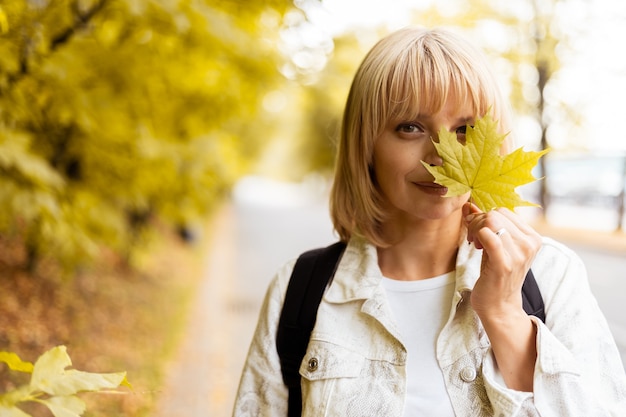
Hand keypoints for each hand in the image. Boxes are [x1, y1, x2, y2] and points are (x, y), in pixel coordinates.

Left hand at [462, 202, 541, 319]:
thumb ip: (483, 224)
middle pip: (495, 214)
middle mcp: (529, 244)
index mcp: (532, 237)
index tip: (478, 233)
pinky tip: (477, 247)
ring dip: (475, 230)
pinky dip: (478, 236)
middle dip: (477, 223)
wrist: (499, 307)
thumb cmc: (495, 275)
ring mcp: (518, 254)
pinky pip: (489, 236)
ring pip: (490, 222)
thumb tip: (468, 204)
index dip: (485, 218)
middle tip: (473, 239)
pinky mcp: (504, 264)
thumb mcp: (494, 246)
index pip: (503, 211)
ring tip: (475, 245)